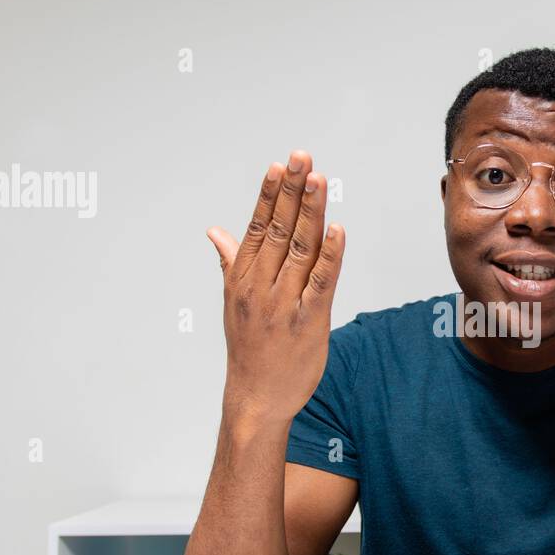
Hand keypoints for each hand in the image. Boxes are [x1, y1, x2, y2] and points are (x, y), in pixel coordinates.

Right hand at [207, 150, 344, 424]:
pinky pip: (321, 282)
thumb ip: (230, 262)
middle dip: (292, 190)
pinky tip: (338, 229)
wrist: (256, 398)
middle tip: (302, 157)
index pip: (258, 226)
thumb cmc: (249, 349)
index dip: (271, 194)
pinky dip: (331, 255)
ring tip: (319, 179)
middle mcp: (260, 286)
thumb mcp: (233, 302)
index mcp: (243, 278)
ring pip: (299, 248)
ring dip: (311, 212)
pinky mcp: (308, 321)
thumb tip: (216, 231)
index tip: (280, 165)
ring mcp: (283, 303)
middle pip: (279, 229)